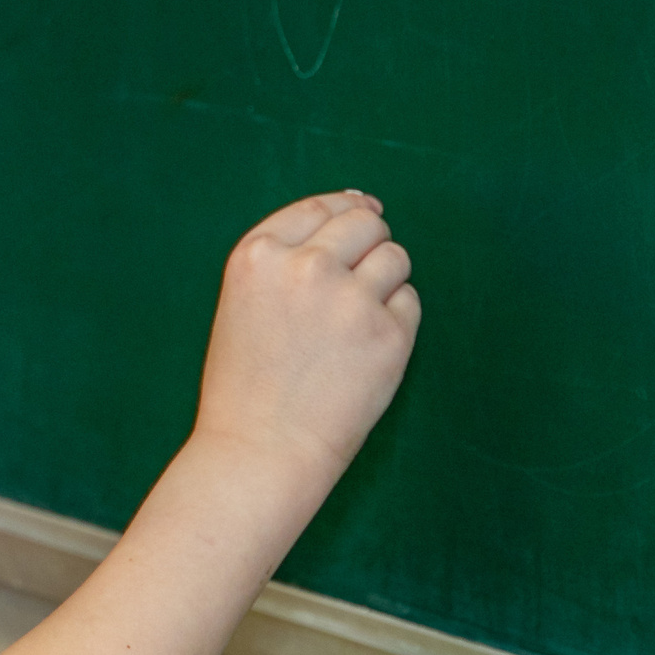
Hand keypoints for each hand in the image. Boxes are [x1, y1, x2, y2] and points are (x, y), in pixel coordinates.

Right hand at [193, 191, 419, 487]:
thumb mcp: (244, 299)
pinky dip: (396, 318)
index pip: (317, 207)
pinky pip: (409, 301)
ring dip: (385, 279)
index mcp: (258, 255)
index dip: (343, 208)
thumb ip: (287, 257)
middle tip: (357, 278)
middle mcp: (305, 267)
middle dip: (369, 241)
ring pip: (395, 257)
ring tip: (356, 319)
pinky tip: (366, 347)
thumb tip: (361, 206)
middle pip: (364, 223)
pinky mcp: (389, 333)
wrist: (260, 448)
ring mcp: (351, 299)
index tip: (360, 213)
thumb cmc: (246, 381)